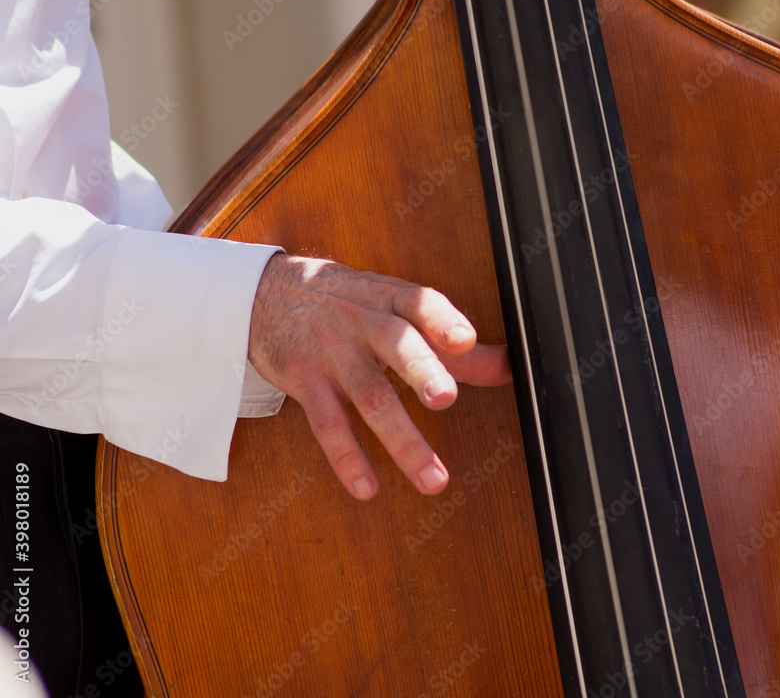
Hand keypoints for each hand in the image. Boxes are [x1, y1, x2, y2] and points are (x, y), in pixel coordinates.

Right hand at [248, 253, 510, 499]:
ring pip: (368, 394)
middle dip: (421, 371)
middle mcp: (363, 321)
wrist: (267, 294)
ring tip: (433, 478)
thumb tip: (509, 365)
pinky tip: (367, 487)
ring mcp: (331, 351)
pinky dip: (346, 457)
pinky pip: (326, 422)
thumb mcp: (394, 306)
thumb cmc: (348, 303)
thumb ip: (450, 341)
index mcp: (390, 297)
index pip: (420, 302)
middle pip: (394, 344)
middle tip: (446, 398)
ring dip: (401, 439)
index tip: (466, 341)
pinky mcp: (303, 379)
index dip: (443, 320)